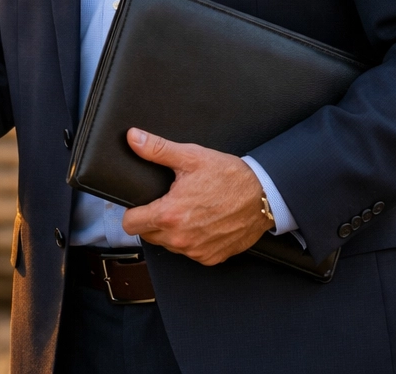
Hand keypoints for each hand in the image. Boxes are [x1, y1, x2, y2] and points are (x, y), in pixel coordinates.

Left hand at [119, 128, 273, 265]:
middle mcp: (181, 238)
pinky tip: (202, 223)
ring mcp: (197, 251)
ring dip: (172, 232)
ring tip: (187, 211)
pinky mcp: (212, 258)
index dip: (132, 212)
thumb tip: (133, 138)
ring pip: (168, 245)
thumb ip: (157, 149)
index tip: (141, 204)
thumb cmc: (230, 176)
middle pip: (148, 235)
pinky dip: (192, 241)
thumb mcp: (191, 157)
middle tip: (168, 203)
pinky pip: (190, 253)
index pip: (130, 224)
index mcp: (170, 214)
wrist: (264, 196)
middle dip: (152, 220)